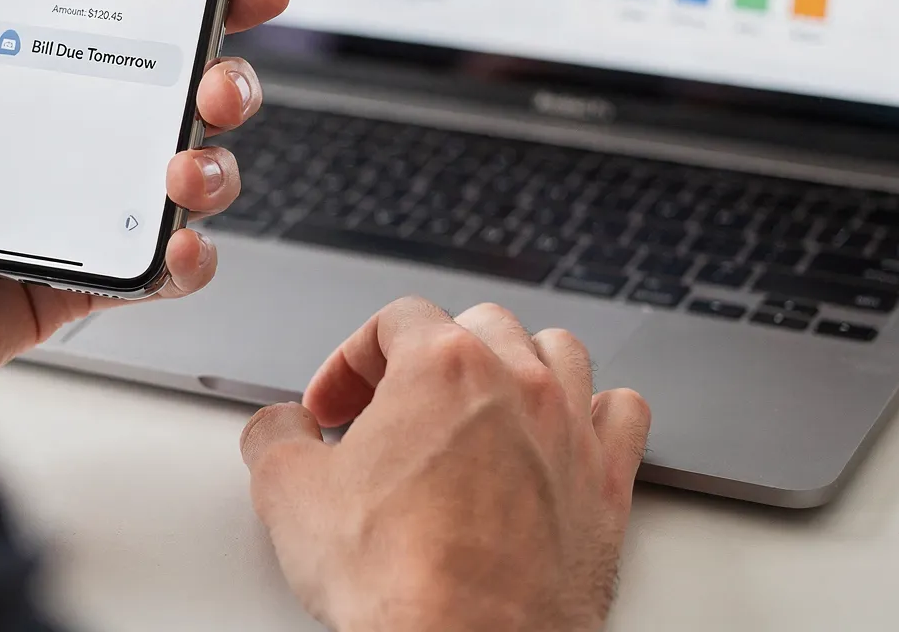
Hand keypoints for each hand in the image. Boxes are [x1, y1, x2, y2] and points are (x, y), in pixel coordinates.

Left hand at [0, 0, 290, 414]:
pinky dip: (187, 258)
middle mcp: (45, 140)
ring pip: (179, 176)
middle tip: (219, 80)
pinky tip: (175, 243)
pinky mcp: (72, 284)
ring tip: (182, 168)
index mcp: (0, 79)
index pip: (109, 21)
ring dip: (210, 165)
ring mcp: (65, 213)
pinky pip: (156, 269)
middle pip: (169, 93)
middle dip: (222, 76)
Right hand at [241, 298, 649, 631]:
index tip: (334, 406)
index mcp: (443, 365)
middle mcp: (518, 383)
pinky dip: (594, 413)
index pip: (394, 319)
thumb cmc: (398, 579)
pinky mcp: (609, 485)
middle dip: (429, 358)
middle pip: (477, 324)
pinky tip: (562, 435)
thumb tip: (278, 428)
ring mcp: (572, 430)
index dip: (351, 360)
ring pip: (558, 351)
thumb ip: (275, 437)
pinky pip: (622, 413)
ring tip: (478, 410)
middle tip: (392, 413)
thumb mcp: (289, 495)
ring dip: (515, 368)